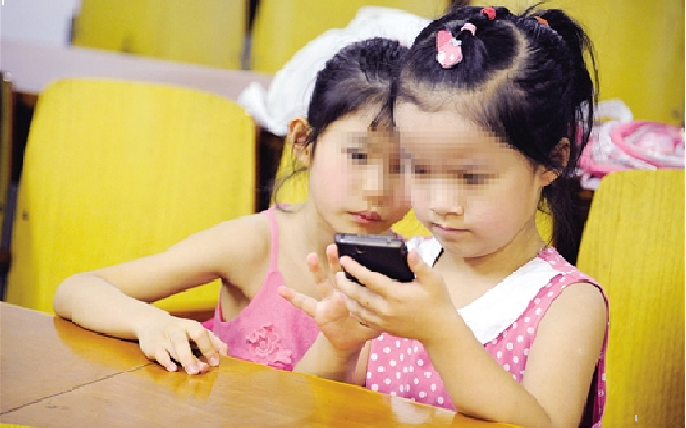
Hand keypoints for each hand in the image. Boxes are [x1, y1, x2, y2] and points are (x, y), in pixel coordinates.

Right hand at [135, 314, 227, 373]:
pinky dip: (166, 361)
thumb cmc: (180, 332)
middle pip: (189, 337)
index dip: (210, 348)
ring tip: (193, 371)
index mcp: (192, 326)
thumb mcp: (195, 332)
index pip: (203, 334)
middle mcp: (179, 330)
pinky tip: (173, 369)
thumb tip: (225, 352)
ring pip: (176, 346)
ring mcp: (165, 337)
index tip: (216, 362)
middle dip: (199, 350)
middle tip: (204, 368)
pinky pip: (160, 354)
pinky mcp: (153, 347)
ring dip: (186, 359)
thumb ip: (211, 341)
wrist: (151, 323)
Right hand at [278, 244, 378, 352]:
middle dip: (334, 260)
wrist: (349, 341)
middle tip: (333, 246)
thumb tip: (394, 311)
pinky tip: (281, 290)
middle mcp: (341, 293)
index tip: (353, 253)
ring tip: (311, 256)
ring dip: (316, 270)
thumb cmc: (363, 327)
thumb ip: (382, 317)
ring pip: (322, 283)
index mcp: (354, 293)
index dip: (354, 267)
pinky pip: (304, 304)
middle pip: (337, 273)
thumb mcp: (376, 322)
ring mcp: (328, 301)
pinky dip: (293, 297)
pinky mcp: (319, 312)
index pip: (353, 277)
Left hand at [335, 250, 457, 344]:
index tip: (345, 259)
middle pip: (358, 295)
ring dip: (347, 297)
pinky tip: (352, 304)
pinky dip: (355, 310)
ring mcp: (384, 321)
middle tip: (338, 273)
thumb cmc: (438, 302)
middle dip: (345, 283)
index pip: (370, 279)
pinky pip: (364, 319)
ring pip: (358, 309)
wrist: (440, 331)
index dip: (355, 269)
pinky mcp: (385, 328)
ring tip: (341, 287)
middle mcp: (387, 309)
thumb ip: (420, 265)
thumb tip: (409, 251)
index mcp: (396, 294)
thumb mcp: (434, 280)